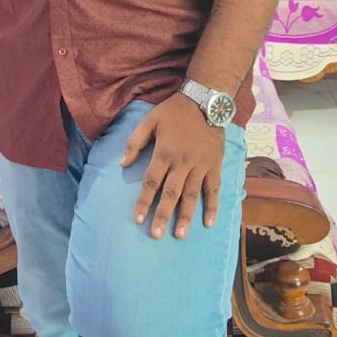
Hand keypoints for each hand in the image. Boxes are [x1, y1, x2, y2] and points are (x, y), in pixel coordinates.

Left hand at [120, 93, 224, 238]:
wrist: (205, 102)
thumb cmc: (174, 112)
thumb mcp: (149, 120)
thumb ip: (135, 142)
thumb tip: (122, 164)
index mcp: (165, 152)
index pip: (152, 182)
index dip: (144, 201)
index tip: (138, 219)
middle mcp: (182, 162)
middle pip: (171, 193)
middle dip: (163, 215)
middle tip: (156, 235)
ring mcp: (200, 165)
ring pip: (192, 195)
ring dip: (186, 216)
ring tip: (180, 235)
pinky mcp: (214, 166)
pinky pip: (214, 189)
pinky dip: (213, 206)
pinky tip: (209, 223)